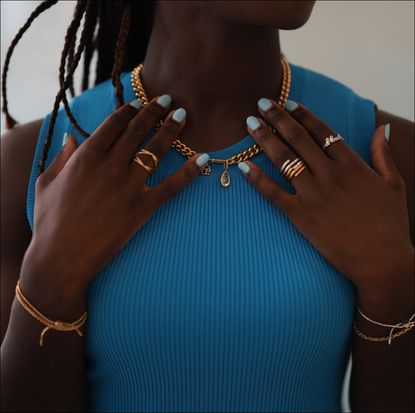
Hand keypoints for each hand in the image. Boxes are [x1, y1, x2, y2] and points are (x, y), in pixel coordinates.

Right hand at [20, 96, 209, 298]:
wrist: (62, 258)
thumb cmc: (50, 221)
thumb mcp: (47, 183)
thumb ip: (61, 157)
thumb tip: (70, 137)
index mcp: (86, 157)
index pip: (113, 124)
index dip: (129, 110)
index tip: (139, 102)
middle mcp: (110, 166)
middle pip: (138, 131)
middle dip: (154, 111)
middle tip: (167, 100)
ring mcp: (129, 187)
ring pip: (156, 151)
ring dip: (172, 130)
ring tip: (183, 115)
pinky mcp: (143, 208)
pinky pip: (172, 186)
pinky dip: (189, 171)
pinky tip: (203, 159)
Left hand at [239, 98, 412, 294]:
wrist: (382, 262)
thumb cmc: (390, 224)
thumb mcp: (394, 184)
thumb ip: (383, 154)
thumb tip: (383, 127)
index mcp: (352, 165)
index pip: (323, 131)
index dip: (303, 114)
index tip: (288, 102)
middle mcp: (330, 175)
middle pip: (298, 139)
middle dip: (277, 118)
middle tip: (260, 103)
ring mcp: (314, 195)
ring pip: (284, 160)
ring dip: (264, 140)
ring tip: (249, 124)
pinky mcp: (301, 217)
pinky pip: (274, 194)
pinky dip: (258, 180)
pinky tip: (244, 167)